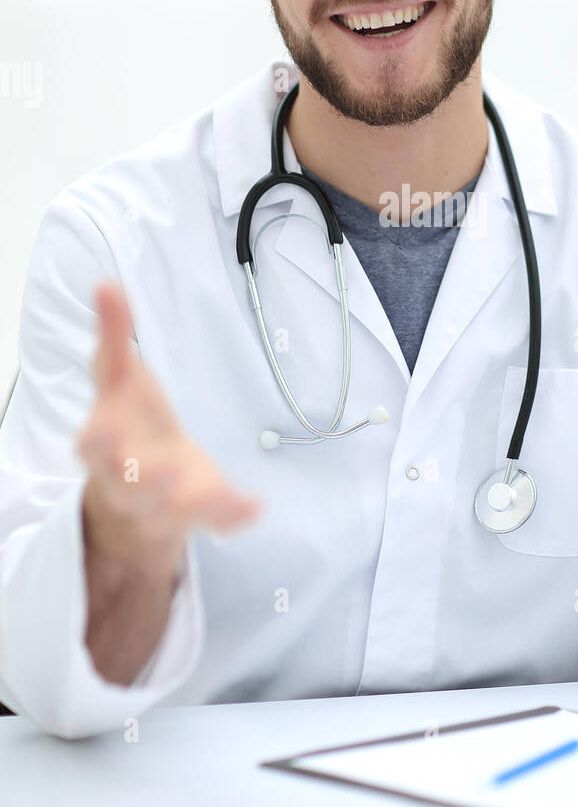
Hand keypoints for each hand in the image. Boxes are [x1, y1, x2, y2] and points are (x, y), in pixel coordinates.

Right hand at [78, 280, 260, 566]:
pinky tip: (256, 505)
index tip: (109, 428)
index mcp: (104, 446)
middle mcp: (127, 481)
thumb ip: (115, 334)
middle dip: (146, 480)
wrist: (138, 483)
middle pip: (130, 487)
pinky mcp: (196, 514)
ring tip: (212, 488)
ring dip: (188, 501)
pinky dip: (233, 517)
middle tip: (166, 467)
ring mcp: (162, 503)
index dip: (99, 441)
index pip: (93, 448)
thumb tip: (105, 283)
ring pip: (169, 510)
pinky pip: (214, 522)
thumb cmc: (126, 421)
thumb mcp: (117, 376)